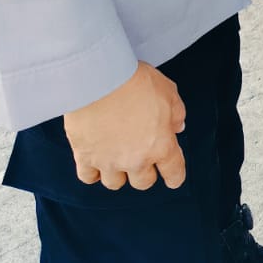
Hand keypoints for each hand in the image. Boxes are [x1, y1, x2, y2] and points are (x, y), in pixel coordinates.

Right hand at [63, 62, 186, 191]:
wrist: (98, 79)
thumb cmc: (135, 82)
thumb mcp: (168, 91)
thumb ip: (177, 113)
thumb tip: (177, 127)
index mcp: (161, 145)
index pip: (174, 174)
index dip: (175, 176)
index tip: (172, 177)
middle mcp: (136, 160)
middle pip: (143, 183)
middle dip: (144, 171)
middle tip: (141, 155)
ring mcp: (109, 161)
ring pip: (115, 183)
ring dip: (118, 173)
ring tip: (117, 156)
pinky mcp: (85, 157)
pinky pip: (88, 177)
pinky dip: (92, 171)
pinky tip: (96, 159)